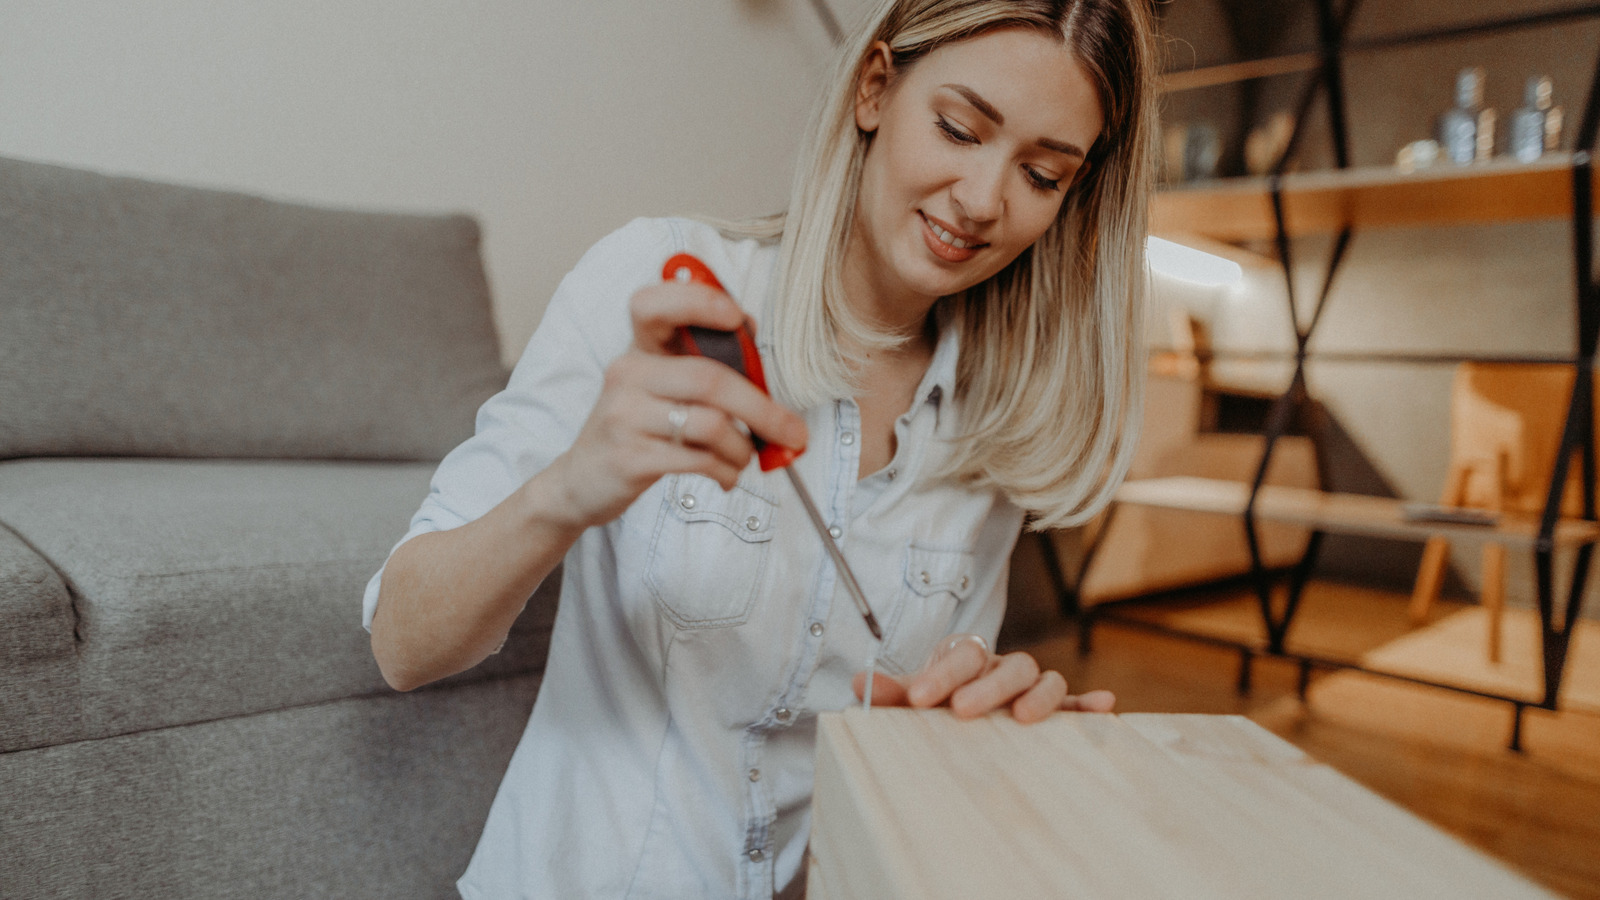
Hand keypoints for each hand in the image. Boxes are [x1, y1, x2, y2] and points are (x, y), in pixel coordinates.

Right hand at [548, 278, 808, 527]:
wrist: (581, 482)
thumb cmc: (637, 429)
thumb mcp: (659, 388)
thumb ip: (700, 361)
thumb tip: (750, 333)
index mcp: (638, 350)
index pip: (653, 305)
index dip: (699, 302)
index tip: (738, 318)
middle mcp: (627, 375)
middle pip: (710, 378)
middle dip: (763, 409)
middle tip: (793, 433)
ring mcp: (625, 416)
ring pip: (711, 424)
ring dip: (743, 448)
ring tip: (744, 459)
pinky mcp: (630, 457)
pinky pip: (699, 460)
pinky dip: (726, 471)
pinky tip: (725, 476)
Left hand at [851, 634, 1114, 723]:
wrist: (957, 707)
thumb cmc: (937, 700)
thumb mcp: (912, 696)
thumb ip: (890, 692)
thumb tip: (860, 684)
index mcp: (968, 656)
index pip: (961, 655)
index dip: (941, 674)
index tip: (919, 698)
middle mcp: (1002, 666)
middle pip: (1006, 664)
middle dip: (986, 687)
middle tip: (963, 711)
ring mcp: (1030, 686)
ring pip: (1043, 677)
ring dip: (1038, 695)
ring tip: (1026, 718)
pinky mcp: (1054, 709)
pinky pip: (1075, 703)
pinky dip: (1088, 705)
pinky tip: (1103, 707)